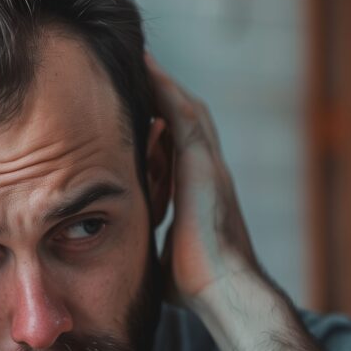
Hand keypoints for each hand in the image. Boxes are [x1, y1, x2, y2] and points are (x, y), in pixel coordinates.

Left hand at [146, 54, 260, 310]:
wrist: (223, 291)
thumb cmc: (196, 284)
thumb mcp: (164, 252)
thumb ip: (152, 240)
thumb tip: (127, 251)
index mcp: (200, 192)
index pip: (181, 146)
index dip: (164, 123)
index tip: (144, 108)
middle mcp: (208, 172)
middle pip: (187, 120)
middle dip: (166, 94)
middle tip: (142, 69)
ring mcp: (208, 166)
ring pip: (187, 110)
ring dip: (164, 84)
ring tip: (142, 59)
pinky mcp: (202, 165)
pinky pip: (183, 115)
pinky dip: (166, 90)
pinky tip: (148, 68)